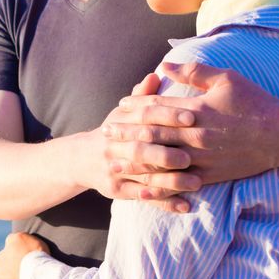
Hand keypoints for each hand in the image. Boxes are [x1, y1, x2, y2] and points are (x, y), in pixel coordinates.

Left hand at [0, 232, 48, 278]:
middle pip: (3, 278)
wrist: (39, 274)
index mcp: (0, 259)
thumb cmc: (33, 253)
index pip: (3, 260)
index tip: (24, 264)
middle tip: (26, 278)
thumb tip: (9, 243)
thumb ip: (12, 240)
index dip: (13, 262)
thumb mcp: (21, 237)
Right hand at [74, 74, 198, 211]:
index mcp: (121, 123)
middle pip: (141, 150)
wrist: (81, 159)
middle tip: (191, 156)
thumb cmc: (114, 131)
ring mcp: (116, 171)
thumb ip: (143, 96)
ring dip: (171, 181)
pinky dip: (166, 202)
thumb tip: (157, 73)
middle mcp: (115, 147)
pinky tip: (186, 205)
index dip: (168, 116)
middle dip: (165, 154)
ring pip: (144, 177)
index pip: (145, 118)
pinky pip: (144, 198)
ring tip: (197, 182)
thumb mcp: (123, 112)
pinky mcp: (118, 191)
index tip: (192, 117)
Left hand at [106, 62, 278, 186]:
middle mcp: (195, 136)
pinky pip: (179, 183)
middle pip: (152, 135)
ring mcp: (202, 159)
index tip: (120, 106)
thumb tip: (163, 64)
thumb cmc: (254, 102)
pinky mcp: (210, 176)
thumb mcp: (225, 78)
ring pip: (161, 161)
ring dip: (135, 161)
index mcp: (196, 110)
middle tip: (106, 132)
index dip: (135, 106)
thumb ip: (193, 71)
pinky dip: (159, 185)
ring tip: (115, 159)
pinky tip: (144, 188)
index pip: (157, 108)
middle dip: (126, 134)